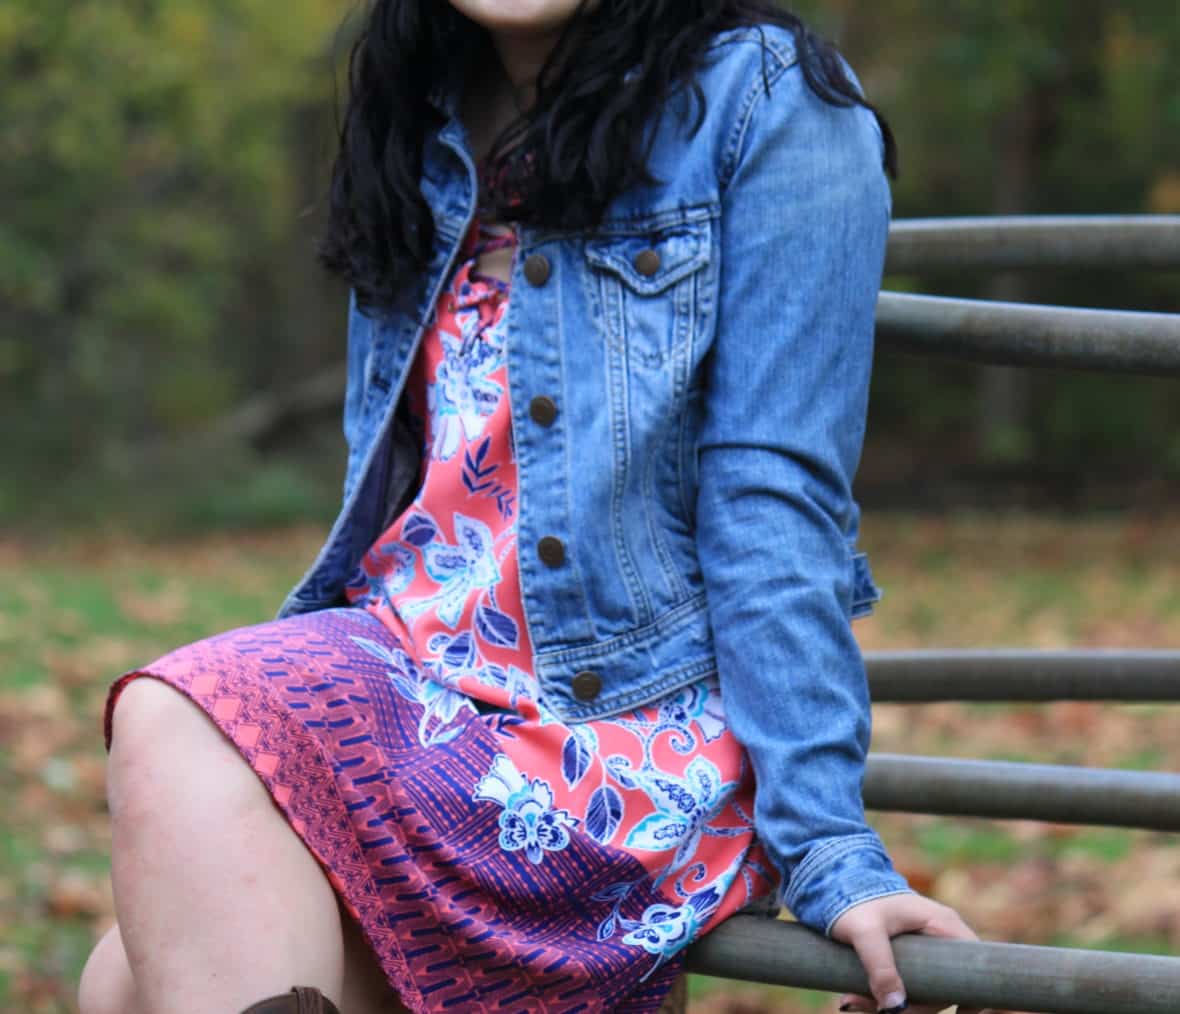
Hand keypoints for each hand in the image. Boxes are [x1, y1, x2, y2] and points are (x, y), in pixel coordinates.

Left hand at [829, 892, 997, 1013]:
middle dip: (916, 1007)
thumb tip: (895, 1008)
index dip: (975, 998)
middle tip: (879, 1012)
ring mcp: (929, 946)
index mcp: (943, 924)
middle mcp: (943, 935)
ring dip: (894, 1004)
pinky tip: (859, 999)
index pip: (977, 967)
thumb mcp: (865, 932)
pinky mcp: (912, 955)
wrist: (835, 882)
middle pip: (947, 987)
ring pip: (925, 989)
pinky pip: (909, 984)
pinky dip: (888, 995)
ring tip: (853, 1001)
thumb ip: (879, 965)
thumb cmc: (854, 900)